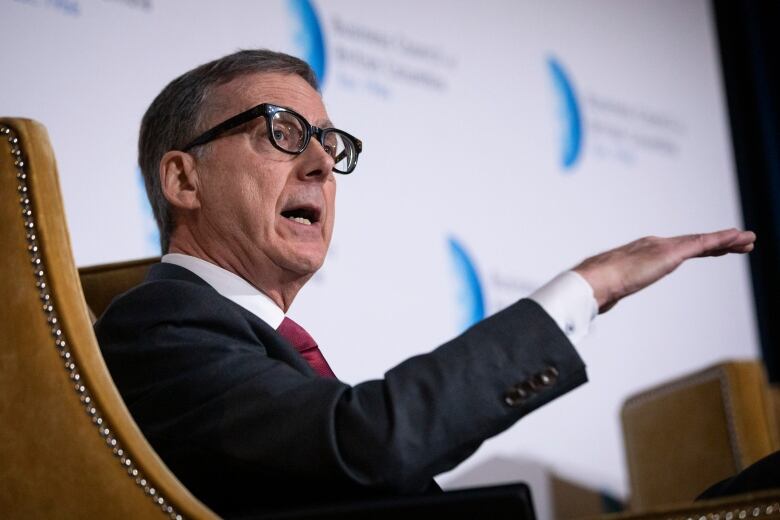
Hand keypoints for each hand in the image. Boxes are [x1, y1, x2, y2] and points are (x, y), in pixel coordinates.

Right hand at [573, 228, 754, 312]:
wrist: (592, 281)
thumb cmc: (595, 288)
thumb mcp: (608, 290)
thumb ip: (610, 292)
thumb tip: (601, 302)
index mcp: (642, 253)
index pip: (676, 250)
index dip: (697, 250)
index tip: (713, 250)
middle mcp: (654, 245)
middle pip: (693, 243)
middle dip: (717, 243)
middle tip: (739, 242)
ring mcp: (663, 247)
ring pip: (702, 242)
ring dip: (727, 240)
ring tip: (748, 240)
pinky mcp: (670, 253)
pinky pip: (702, 244)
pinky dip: (722, 240)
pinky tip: (739, 238)